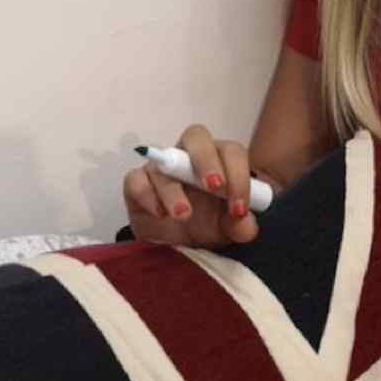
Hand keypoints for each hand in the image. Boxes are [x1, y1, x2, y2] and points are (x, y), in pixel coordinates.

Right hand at [122, 124, 260, 247]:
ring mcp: (161, 168)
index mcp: (218, 160)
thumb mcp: (227, 229)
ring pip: (164, 162)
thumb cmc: (205, 225)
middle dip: (207, 160)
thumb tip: (245, 222)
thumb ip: (240, 225)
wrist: (174, 243)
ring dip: (175, 189)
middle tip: (214, 187)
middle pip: (196, 137)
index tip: (239, 208)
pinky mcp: (137, 184)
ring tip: (183, 215)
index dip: (238, 175)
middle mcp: (189, 157)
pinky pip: (135, 179)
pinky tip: (158, 213)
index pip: (231, 152)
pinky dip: (146, 193)